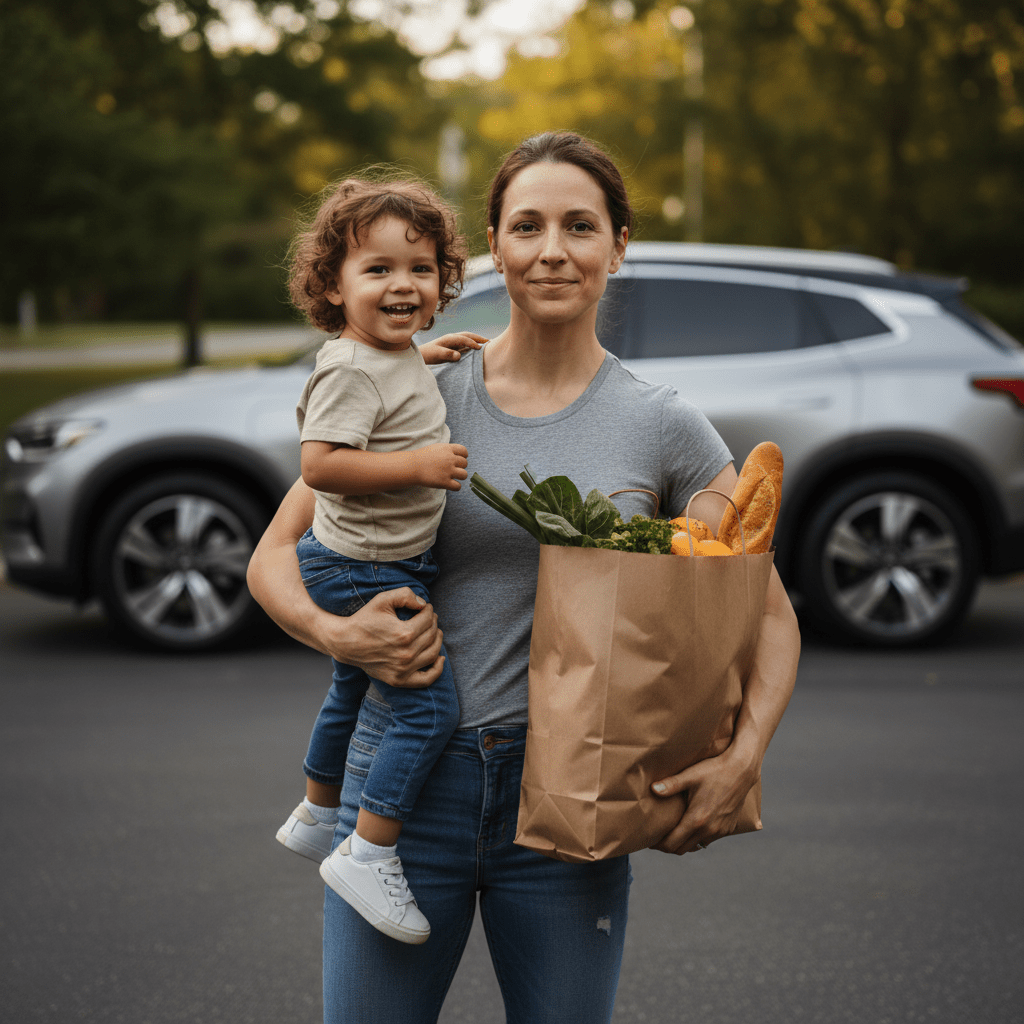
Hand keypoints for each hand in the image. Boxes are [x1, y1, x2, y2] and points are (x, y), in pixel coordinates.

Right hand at [326, 587, 444, 687]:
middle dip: (433, 622)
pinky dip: (437, 670)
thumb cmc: (364, 620)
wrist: (345, 643)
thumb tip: (424, 604)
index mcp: (404, 634)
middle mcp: (406, 654)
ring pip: (433, 653)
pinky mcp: (399, 680)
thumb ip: (405, 595)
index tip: (425, 608)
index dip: (429, 610)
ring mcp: (403, 669)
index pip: (428, 619)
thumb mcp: (382, 600)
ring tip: (433, 631)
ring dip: (437, 640)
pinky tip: (440, 658)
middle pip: (432, 635)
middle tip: (428, 617)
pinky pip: (426, 679)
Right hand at [415, 442, 468, 490]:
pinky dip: (455, 486)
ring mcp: (448, 471)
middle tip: (452, 469)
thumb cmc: (422, 457)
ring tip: (452, 477)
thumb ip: (447, 450)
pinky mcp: (444, 482)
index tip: (458, 460)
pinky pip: (458, 486)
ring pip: (464, 475)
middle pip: (465, 463)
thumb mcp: (436, 448)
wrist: (411, 466)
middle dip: (460, 466)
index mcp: (448, 449)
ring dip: (460, 476)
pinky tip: (450, 484)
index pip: (464, 451)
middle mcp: (450, 459)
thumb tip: (457, 455)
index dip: (463, 456)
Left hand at [419, 332, 488, 364]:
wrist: (421, 355)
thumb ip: (447, 354)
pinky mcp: (453, 347)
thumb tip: (458, 355)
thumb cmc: (428, 354)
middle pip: (468, 335)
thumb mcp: (436, 355)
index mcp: (449, 338)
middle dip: (478, 338)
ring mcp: (453, 342)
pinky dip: (473, 345)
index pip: (463, 339)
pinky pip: (465, 345)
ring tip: (487, 344)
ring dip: (477, 340)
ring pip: (467, 339)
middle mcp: (452, 338)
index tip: (480, 348)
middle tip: (489, 341)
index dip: (472, 343)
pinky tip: (477, 349)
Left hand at [650, 746, 759, 854]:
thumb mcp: (690, 776)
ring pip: (696, 845)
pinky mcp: (728, 828)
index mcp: (696, 820)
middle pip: (682, 849)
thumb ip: (670, 785)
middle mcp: (709, 831)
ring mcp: (720, 831)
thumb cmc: (714, 770)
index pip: (672, 844)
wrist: (741, 770)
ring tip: (674, 831)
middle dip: (668, 846)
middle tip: (658, 837)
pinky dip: (699, 837)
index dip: (658, 844)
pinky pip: (709, 839)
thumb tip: (652, 789)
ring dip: (684, 842)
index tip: (650, 840)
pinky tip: (693, 825)